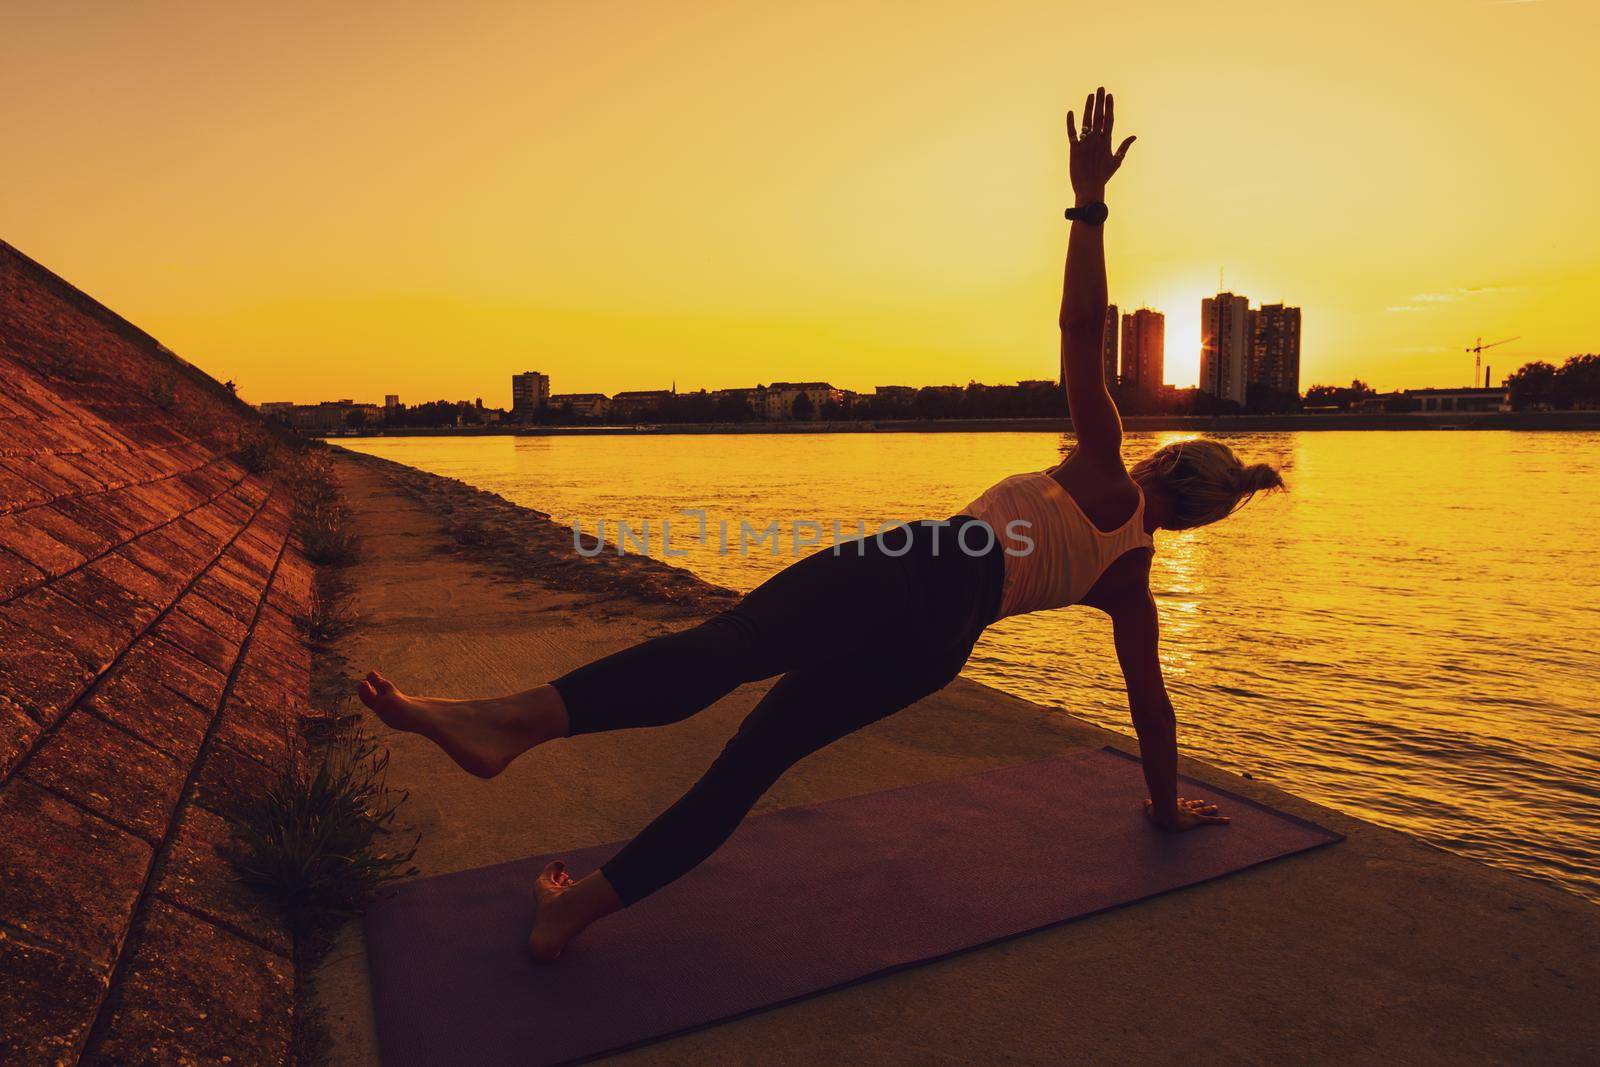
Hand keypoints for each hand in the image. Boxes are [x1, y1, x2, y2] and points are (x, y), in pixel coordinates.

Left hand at [1067, 86, 1135, 203]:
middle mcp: (1097, 140)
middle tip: (1100, 88)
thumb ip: (1125, 147)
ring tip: (1090, 95)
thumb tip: (1134, 136)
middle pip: (1099, 116)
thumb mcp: (1116, 161)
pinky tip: (1070, 112)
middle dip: (1100, 101)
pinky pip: (1072, 133)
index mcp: (1107, 141)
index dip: (1109, 106)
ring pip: (1087, 121)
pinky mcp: (1074, 149)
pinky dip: (1070, 123)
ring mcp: (1086, 144)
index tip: (1109, 95)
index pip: (1109, 120)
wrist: (1090, 188)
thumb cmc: (1103, 176)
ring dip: (1088, 107)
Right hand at [1145, 796, 1230, 830]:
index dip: (1183, 802)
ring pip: (1203, 810)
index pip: (1181, 802)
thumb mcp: (1152, 809)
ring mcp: (1192, 813)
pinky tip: (1228, 820)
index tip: (1184, 800)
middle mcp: (1185, 808)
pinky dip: (1220, 821)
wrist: (1165, 815)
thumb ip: (1149, 805)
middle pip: (1193, 804)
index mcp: (1176, 806)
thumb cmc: (1158, 812)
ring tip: (1216, 807)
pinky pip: (1210, 821)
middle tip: (1203, 802)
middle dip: (1198, 803)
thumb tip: (1145, 801)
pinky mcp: (1196, 820)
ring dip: (1210, 809)